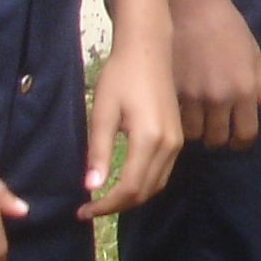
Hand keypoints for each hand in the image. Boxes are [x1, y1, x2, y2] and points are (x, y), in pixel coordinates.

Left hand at [82, 27, 182, 220]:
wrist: (148, 49)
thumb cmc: (120, 76)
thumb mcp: (102, 113)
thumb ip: (99, 153)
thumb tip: (91, 188)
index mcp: (149, 139)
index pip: (129, 188)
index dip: (105, 206)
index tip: (82, 210)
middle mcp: (169, 145)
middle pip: (145, 192)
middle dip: (116, 206)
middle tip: (88, 208)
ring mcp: (177, 141)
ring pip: (156, 185)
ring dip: (131, 198)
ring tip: (104, 199)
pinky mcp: (178, 136)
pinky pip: (163, 173)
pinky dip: (144, 185)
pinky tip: (124, 180)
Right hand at [170, 0, 260, 149]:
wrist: (193, 6)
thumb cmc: (227, 27)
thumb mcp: (252, 52)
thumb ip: (259, 80)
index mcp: (245, 89)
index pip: (245, 134)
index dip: (241, 143)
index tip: (235, 141)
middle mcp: (221, 97)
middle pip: (217, 140)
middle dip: (217, 138)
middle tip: (213, 129)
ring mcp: (193, 96)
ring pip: (193, 135)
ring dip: (196, 131)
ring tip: (195, 120)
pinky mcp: (171, 90)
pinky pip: (175, 119)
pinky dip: (178, 119)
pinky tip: (180, 110)